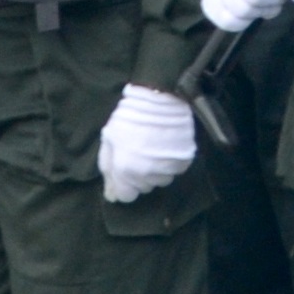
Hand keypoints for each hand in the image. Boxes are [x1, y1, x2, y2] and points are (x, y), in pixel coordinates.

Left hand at [96, 83, 198, 202]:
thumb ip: (108, 169)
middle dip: (139, 176)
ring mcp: (168, 168)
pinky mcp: (185, 160)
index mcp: (125, 169)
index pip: (126, 196)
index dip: (124, 185)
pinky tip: (166, 147)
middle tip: (140, 155)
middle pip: (144, 188)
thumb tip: (111, 195)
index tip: (126, 171)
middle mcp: (148, 174)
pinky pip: (175, 170)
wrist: (160, 97)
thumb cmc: (129, 116)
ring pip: (160, 181)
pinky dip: (171, 163)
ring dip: (156, 171)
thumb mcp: (109, 139)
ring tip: (154, 150)